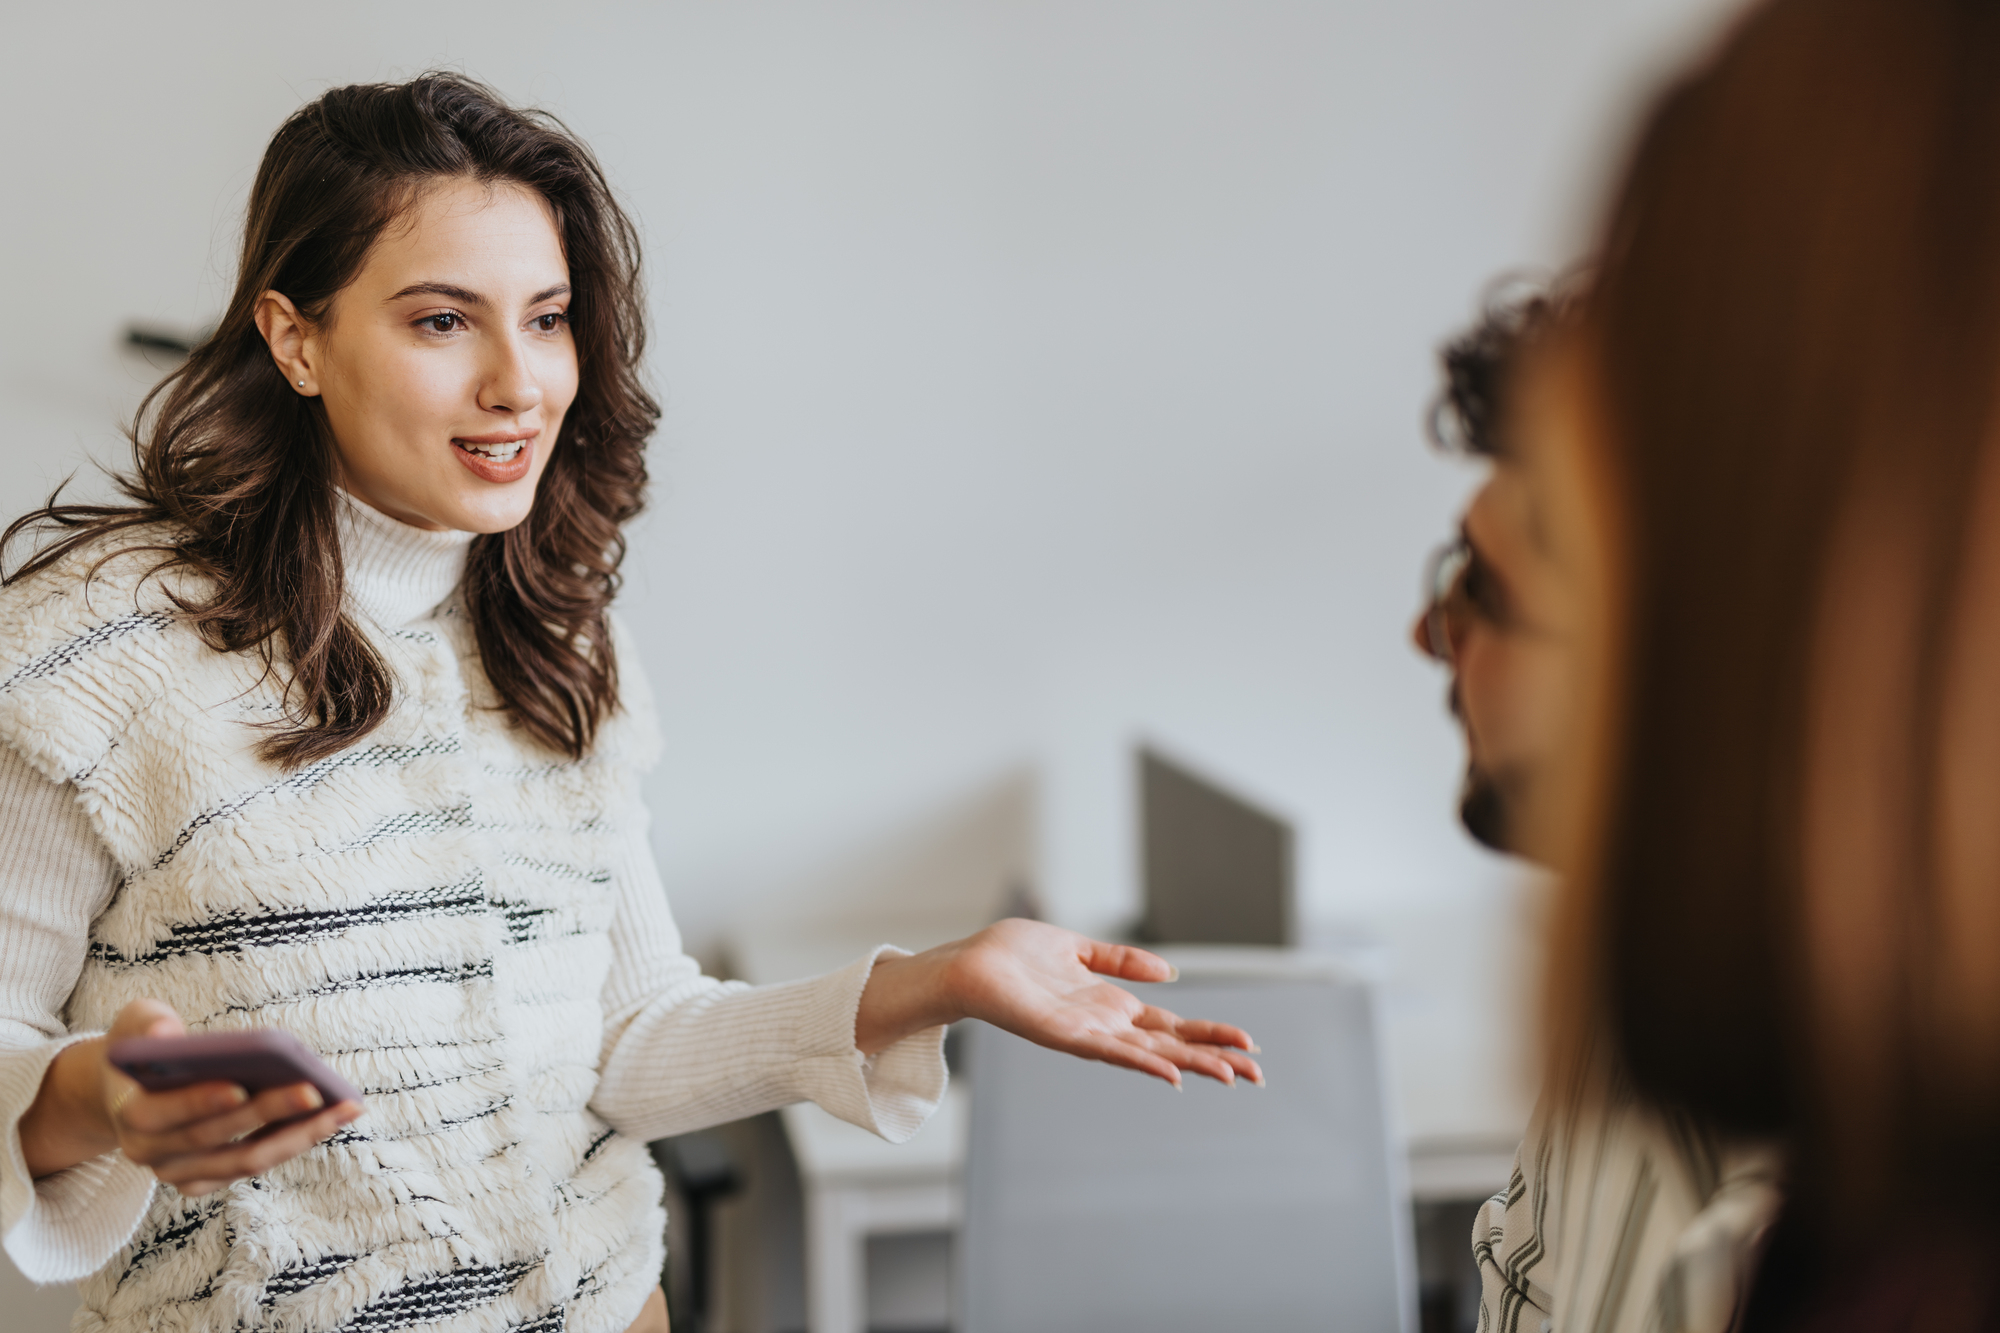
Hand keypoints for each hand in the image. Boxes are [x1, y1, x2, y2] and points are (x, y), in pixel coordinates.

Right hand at [20, 1000, 363, 1195]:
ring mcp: (178, 1172)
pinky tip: (330, 1117)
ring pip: (244, 1162)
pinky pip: (254, 1165)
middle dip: (265, 1113)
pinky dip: (293, 1142)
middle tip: (312, 1090)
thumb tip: (166, 1034)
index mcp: (129, 1116)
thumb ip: (147, 1024)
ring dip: (297, 1136)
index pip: (162, 1115)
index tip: (239, 1086)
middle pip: (214, 1140)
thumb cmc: (142, 1049)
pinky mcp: (206, 1178)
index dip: (199, 1103)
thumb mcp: (133, 1025)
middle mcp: (149, 1154)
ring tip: (342, 1108)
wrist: (127, 1089)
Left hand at [855, 919, 1262, 1087]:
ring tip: (1230, 1075)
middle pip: (1171, 1045)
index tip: (1249, 1047)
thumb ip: (1121, 961)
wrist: (968, 964)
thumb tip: (1170, 972)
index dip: (1210, 1035)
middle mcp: (1105, 1025)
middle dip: (1214, 1057)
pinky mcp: (1065, 1035)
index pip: (1172, 1026)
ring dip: (1190, 1065)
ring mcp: (1087, 1034)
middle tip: (1259, 1074)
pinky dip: (1142, 1062)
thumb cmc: (1013, 956)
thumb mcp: (1078, 950)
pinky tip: (1171, 1073)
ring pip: (1151, 1054)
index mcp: (1111, 1005)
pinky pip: (1110, 1052)